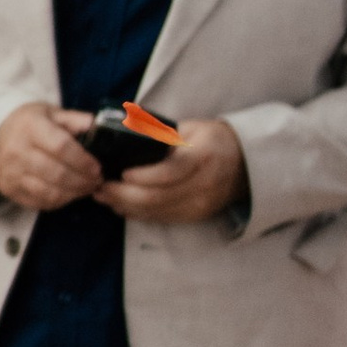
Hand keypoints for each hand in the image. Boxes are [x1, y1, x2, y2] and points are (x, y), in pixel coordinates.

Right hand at [0, 103, 105, 213]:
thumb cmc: (30, 123)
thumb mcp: (52, 113)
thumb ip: (76, 120)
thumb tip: (99, 129)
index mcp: (30, 127)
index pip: (61, 147)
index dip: (82, 161)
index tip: (97, 167)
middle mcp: (16, 151)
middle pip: (57, 173)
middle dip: (83, 181)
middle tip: (97, 181)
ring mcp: (11, 173)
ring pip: (50, 192)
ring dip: (74, 193)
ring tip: (87, 188)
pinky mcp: (9, 189)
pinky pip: (40, 201)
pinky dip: (60, 201)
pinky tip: (70, 193)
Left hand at [96, 114, 245, 225]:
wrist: (246, 164)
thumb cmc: (213, 140)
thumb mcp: (191, 128)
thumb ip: (162, 134)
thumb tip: (125, 133)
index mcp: (203, 157)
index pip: (170, 172)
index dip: (143, 176)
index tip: (121, 173)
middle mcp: (203, 184)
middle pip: (158, 197)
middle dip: (124, 195)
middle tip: (101, 187)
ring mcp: (200, 204)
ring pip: (157, 212)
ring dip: (126, 206)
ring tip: (104, 196)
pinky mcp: (196, 216)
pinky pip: (162, 218)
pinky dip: (138, 214)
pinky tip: (121, 206)